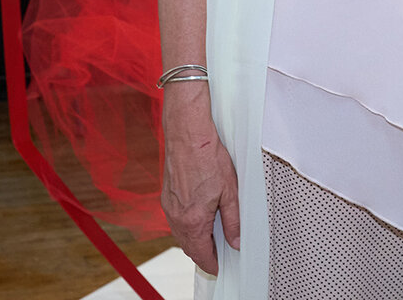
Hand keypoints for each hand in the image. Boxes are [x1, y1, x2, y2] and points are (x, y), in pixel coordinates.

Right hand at [161, 91, 239, 274]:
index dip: (211, 263)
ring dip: (193, 241)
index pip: (201, 253)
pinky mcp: (166, 196)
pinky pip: (175, 221)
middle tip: (216, 257)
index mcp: (193, 220)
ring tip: (210, 240)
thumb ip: (233, 220)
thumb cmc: (209, 158)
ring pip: (180, 234)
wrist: (187, 135)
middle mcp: (177, 217)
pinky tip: (197, 219)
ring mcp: (168, 207)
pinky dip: (185, 227)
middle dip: (202, 254)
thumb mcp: (230, 191)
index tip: (218, 268)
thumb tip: (236, 242)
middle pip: (188, 247)